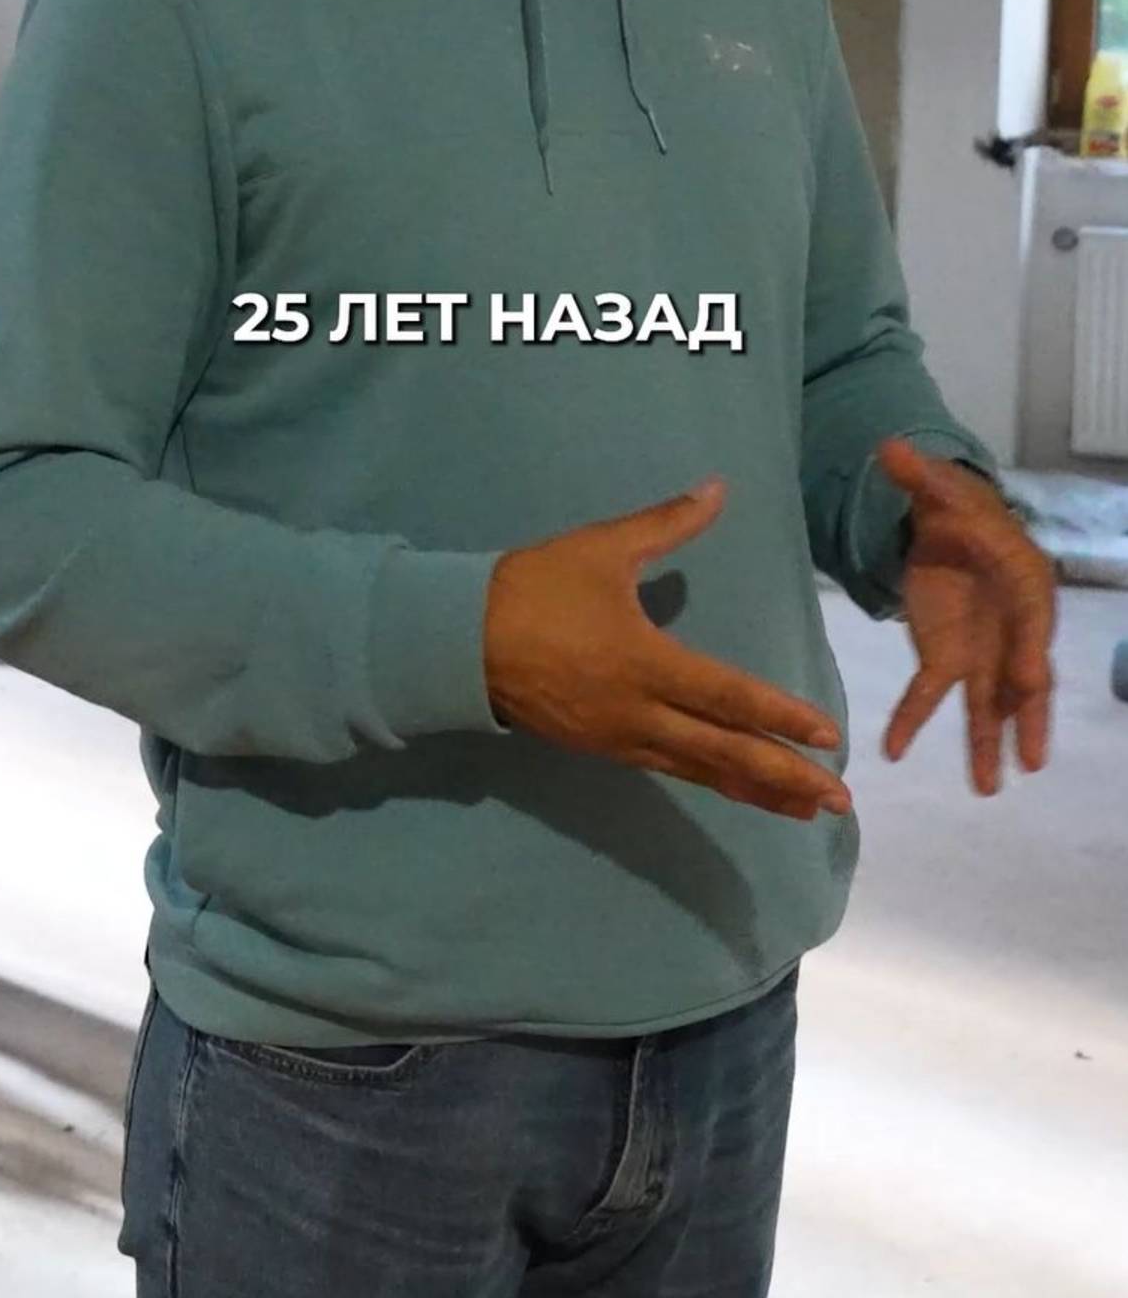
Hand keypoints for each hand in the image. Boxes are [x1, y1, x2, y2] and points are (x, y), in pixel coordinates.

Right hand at [484, 480, 851, 821]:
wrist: (459, 640)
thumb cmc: (535, 588)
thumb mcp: (602, 548)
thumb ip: (667, 522)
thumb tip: (719, 489)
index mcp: (645, 663)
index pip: (728, 697)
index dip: (780, 717)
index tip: (827, 736)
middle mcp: (639, 713)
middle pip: (724, 753)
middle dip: (784, 777)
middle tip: (839, 800)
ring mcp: (620, 738)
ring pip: (700, 772)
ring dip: (755, 790)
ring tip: (805, 809)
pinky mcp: (603, 748)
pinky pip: (671, 770)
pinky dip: (713, 782)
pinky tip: (738, 787)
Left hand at [876, 437, 1056, 794]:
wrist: (948, 527)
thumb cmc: (957, 508)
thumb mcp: (938, 489)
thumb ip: (917, 475)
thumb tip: (890, 448)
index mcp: (1022, 579)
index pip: (1032, 620)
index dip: (1032, 650)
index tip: (1031, 681)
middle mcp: (1011, 626)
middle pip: (1027, 677)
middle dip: (1030, 718)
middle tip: (1033, 759)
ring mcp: (982, 650)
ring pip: (991, 703)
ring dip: (989, 744)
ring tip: (987, 788)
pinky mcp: (947, 659)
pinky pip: (931, 695)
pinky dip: (913, 721)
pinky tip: (894, 751)